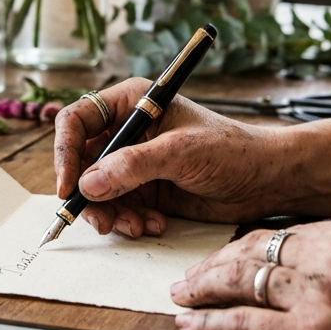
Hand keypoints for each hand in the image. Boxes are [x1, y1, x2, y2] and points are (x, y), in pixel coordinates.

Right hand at [54, 78, 273, 237]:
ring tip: (137, 226)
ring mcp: (134, 163)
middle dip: (89, 194)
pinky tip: (154, 224)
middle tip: (104, 221)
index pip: (77, 120)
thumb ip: (133, 166)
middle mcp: (127, 131)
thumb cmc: (231, 149)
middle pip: (81, 162)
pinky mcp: (145, 190)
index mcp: (131, 103)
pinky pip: (117, 208)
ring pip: (96, 191)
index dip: (65, 152)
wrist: (265, 179)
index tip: (68, 186)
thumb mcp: (181, 153)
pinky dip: (129, 221)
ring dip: (110, 213)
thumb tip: (88, 184)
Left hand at [171, 217, 330, 329]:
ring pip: (241, 280)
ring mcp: (319, 292)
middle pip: (254, 248)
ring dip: (204, 288)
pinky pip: (243, 324)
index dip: (248, 247)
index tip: (229, 256)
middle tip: (193, 275)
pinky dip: (211, 324)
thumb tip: (326, 276)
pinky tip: (192, 325)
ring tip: (183, 295)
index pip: (283, 232)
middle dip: (216, 263)